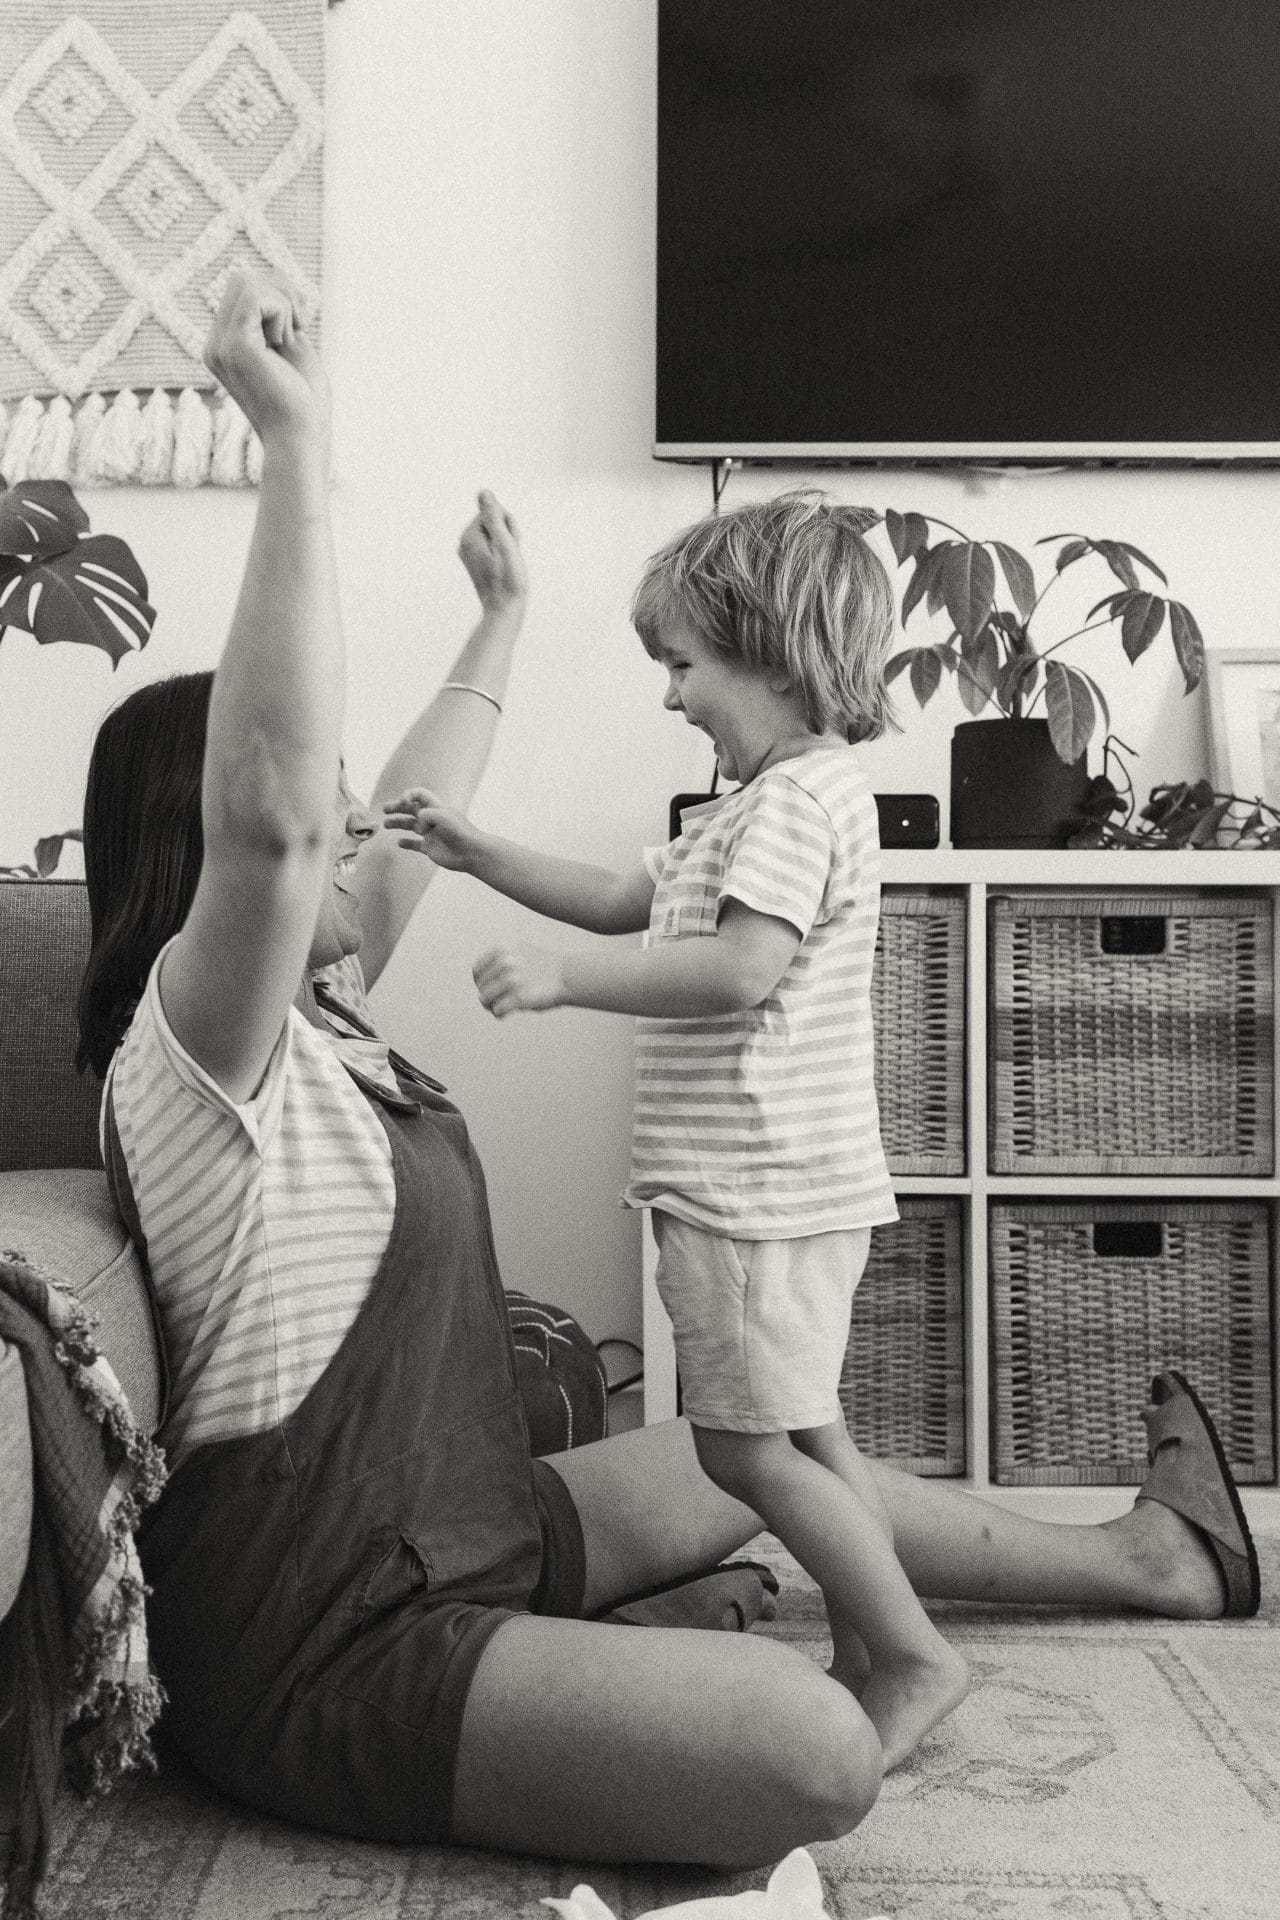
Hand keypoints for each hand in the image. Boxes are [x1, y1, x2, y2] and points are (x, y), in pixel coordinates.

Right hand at [203, 270, 328, 448]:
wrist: (302, 439)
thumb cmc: (304, 402)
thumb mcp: (291, 346)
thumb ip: (278, 316)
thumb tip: (277, 280)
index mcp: (226, 345)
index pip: (243, 289)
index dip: (279, 297)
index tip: (297, 329)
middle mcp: (215, 344)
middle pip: (241, 278)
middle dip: (280, 294)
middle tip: (297, 330)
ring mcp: (220, 345)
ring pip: (247, 282)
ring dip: (282, 305)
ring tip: (288, 341)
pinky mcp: (235, 346)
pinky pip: (258, 297)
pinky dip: (282, 312)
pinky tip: (285, 342)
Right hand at [383, 788, 482, 871]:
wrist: (471, 853)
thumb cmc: (460, 832)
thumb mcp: (443, 816)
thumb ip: (426, 814)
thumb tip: (418, 824)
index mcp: (436, 808)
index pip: (420, 794)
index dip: (409, 795)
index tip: (403, 802)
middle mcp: (432, 819)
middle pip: (411, 809)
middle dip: (397, 807)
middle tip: (384, 809)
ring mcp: (430, 834)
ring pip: (410, 826)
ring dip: (397, 823)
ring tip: (385, 825)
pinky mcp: (430, 848)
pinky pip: (415, 844)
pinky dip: (406, 843)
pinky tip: (399, 843)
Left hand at [458, 491, 527, 612]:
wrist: (504, 611)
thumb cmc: (508, 581)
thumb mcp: (504, 544)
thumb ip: (494, 517)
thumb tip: (483, 493)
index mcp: (469, 536)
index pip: (494, 512)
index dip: (508, 526)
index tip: (510, 546)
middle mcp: (465, 542)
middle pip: (494, 522)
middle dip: (507, 535)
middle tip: (511, 557)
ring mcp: (470, 553)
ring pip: (496, 535)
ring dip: (508, 545)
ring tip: (509, 564)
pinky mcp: (477, 561)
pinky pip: (494, 547)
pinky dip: (504, 554)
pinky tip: (505, 569)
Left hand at [473, 943, 564, 1017]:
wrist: (567, 975)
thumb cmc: (543, 967)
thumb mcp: (518, 952)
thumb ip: (499, 960)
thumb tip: (479, 975)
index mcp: (503, 950)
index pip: (477, 971)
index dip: (480, 982)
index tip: (486, 988)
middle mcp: (506, 963)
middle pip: (481, 987)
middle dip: (486, 996)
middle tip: (495, 1002)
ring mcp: (513, 980)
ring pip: (485, 999)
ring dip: (491, 1006)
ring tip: (500, 1008)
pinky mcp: (520, 997)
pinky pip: (498, 1010)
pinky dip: (500, 1014)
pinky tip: (505, 1013)